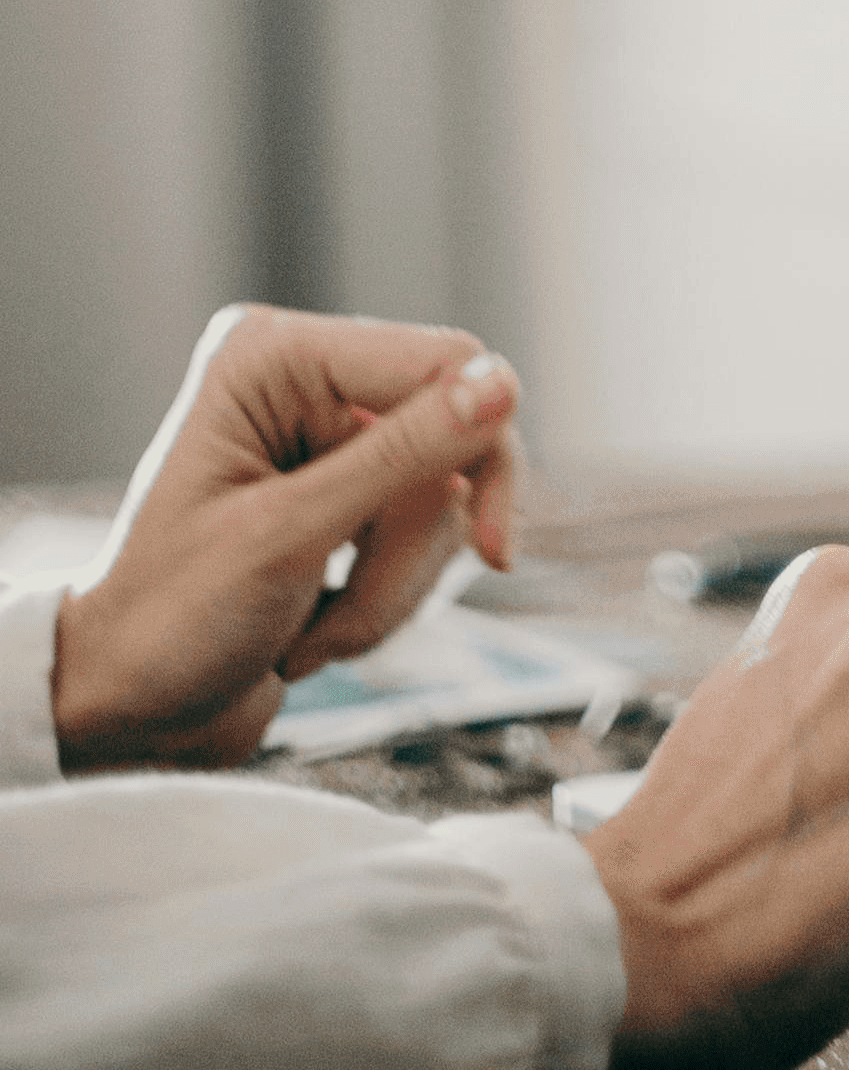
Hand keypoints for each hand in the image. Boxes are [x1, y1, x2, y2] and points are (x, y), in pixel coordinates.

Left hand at [51, 306, 526, 773]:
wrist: (126, 711)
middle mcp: (304, 385)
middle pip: (455, 440)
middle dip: (409, 548)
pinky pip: (425, 541)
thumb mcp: (288, 536)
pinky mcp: (347, 501)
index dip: (482, 451)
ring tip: (306, 632)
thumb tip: (502, 385)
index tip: (490, 547)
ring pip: (445, 503)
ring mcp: (328, 445)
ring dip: (389, 589)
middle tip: (352, 610)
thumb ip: (401, 455)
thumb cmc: (169, 621)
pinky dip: (384, 601)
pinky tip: (311, 630)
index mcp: (273, 359)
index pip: (445, 365)